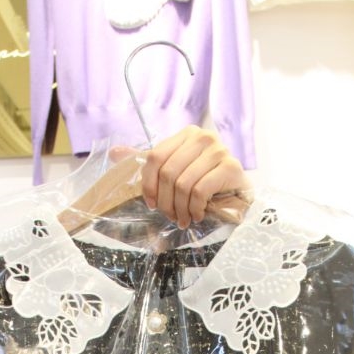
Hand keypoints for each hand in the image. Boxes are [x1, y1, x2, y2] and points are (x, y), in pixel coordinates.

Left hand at [114, 127, 249, 229]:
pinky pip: (200, 191)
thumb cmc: (205, 185)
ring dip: (181, 209)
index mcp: (186, 135)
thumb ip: (149, 164)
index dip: (148, 184)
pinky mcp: (231, 167)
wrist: (239, 197)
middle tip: (171, 216)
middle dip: (165, 202)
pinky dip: (195, 209)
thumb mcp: (176, 172)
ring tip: (185, 218)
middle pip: (168, 173)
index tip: (151, 204)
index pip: (155, 157)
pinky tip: (198, 215)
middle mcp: (203, 137)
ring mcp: (219, 150)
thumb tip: (114, 153)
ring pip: (183, 185)